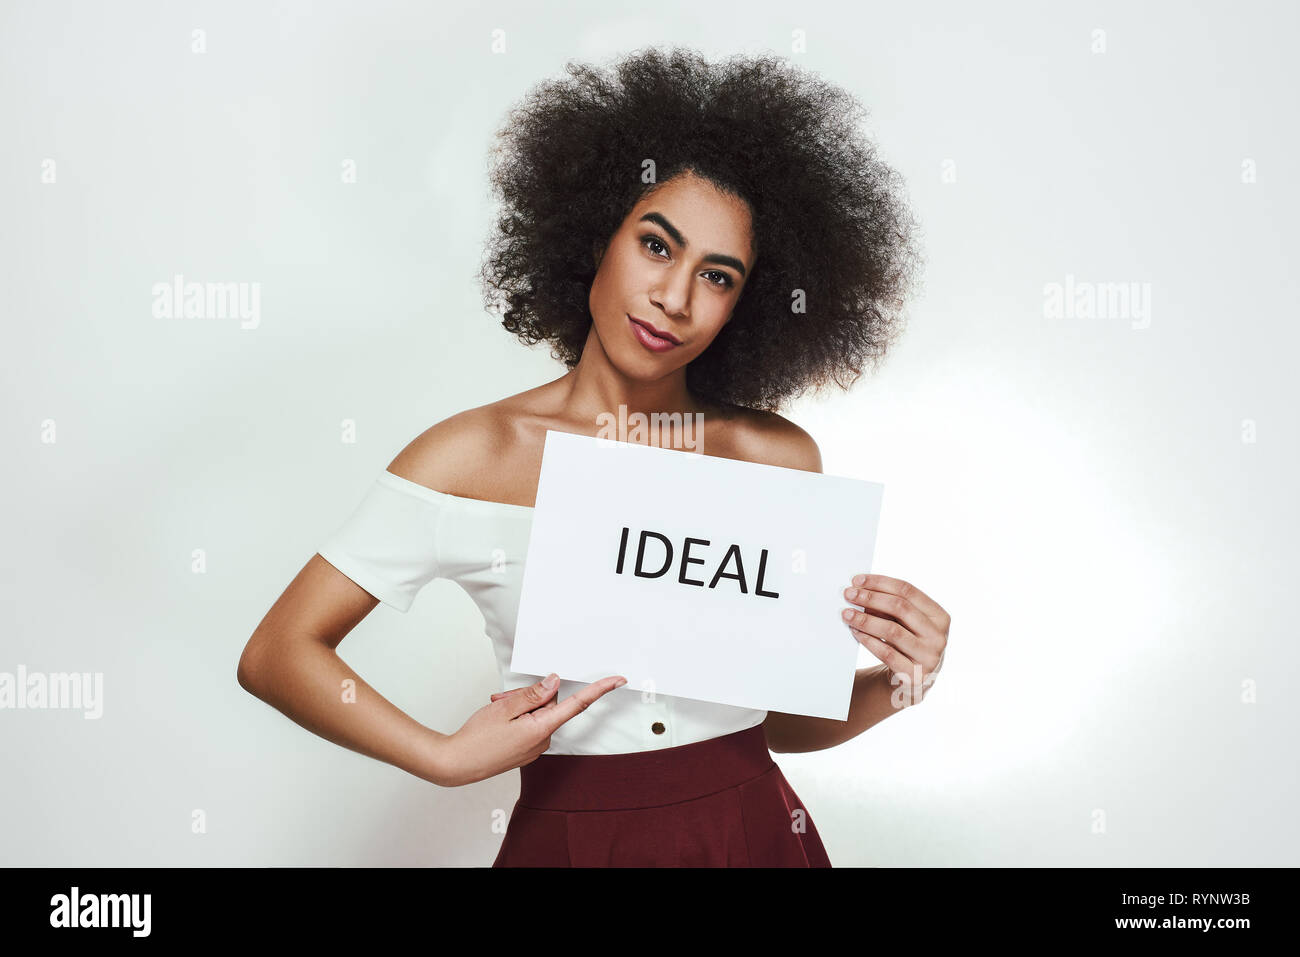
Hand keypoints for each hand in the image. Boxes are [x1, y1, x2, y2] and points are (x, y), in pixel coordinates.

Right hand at [435, 673, 625, 786]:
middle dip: (530, 695)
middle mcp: (543, 740)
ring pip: (537, 713)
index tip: (617, 680)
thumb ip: (532, 694)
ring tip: (496, 708)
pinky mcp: (526, 750)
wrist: (456, 764)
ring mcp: (534, 747)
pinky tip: (499, 718)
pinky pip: (530, 725)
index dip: (599, 690)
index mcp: (542, 728)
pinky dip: (517, 716)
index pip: (578, 705)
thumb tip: (554, 682)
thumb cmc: (476, 738)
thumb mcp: (504, 707)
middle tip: (503, 697)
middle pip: (549, 704)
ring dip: (520, 705)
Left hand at [842, 574, 948, 706]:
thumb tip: (862, 589)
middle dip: (870, 598)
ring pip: (892, 631)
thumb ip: (892, 607)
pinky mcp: (914, 676)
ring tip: (847, 614)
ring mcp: (929, 657)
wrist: (912, 681)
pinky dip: (868, 640)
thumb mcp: (906, 623)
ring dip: (865, 619)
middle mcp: (938, 636)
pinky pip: (886, 653)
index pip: (908, 591)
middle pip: (900, 608)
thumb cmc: (906, 644)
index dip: (880, 583)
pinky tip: (855, 632)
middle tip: (849, 594)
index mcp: (940, 616)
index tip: (857, 580)